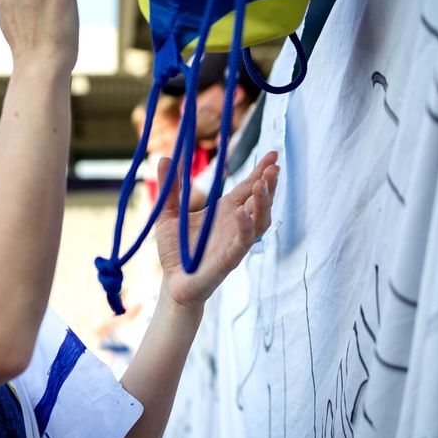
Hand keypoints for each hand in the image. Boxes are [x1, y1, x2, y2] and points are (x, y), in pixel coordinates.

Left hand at [154, 151, 278, 308]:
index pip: (248, 188)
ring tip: (262, 183)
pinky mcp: (230, 259)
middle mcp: (235, 224)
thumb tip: (163, 157)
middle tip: (274, 165)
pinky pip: (244, 242)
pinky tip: (242, 212)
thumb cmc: (176, 252)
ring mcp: (235, 241)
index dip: (260, 172)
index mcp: (225, 211)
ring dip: (264, 202)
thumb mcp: (167, 214)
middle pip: (260, 200)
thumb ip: (169, 187)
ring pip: (260, 220)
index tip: (272, 154)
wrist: (173, 283)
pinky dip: (245, 226)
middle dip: (269, 183)